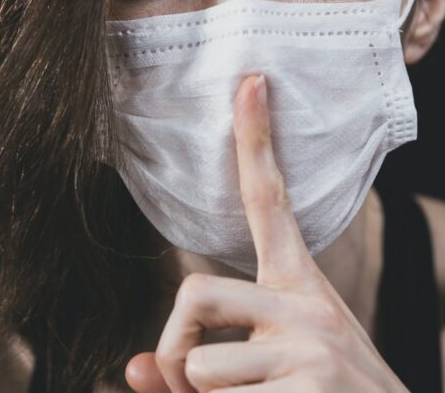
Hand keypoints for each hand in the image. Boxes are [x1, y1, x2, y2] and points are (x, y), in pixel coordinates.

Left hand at [126, 74, 408, 392]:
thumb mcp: (266, 373)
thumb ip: (196, 367)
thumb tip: (131, 368)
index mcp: (300, 287)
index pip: (271, 203)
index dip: (256, 142)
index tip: (251, 82)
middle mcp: (309, 305)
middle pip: (193, 294)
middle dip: (173, 350)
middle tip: (188, 385)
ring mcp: (312, 347)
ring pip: (200, 366)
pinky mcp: (309, 389)